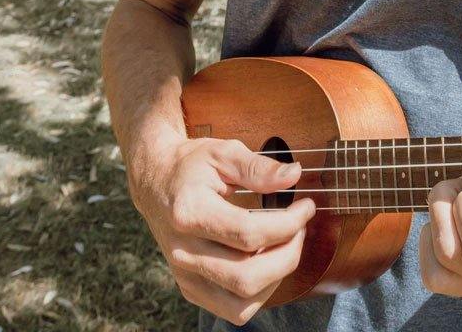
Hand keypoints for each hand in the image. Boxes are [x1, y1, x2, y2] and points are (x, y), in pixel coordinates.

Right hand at [128, 135, 314, 324]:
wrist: (155, 181)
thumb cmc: (192, 165)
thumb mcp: (224, 152)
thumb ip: (258, 167)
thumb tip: (293, 175)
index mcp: (189, 212)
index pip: (248, 234)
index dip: (288, 224)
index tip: (306, 207)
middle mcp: (183, 251)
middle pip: (246, 277)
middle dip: (288, 255)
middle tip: (300, 228)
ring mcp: (184, 275)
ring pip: (240, 303)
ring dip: (276, 278)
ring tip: (286, 244)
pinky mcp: (190, 288)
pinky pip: (232, 309)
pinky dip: (259, 292)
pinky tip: (267, 260)